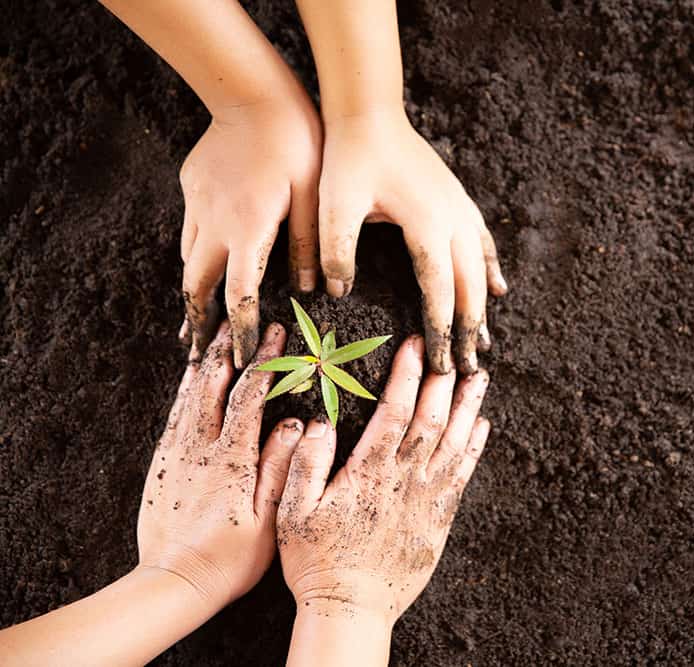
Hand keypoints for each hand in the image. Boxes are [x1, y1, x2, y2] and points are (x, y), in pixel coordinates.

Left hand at [139, 321, 303, 607]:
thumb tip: (296, 423)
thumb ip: (279, 467)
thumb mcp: (268, 519)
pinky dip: (184, 390)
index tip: (277, 335)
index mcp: (231, 459)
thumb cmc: (230, 558)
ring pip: (190, 396)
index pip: (249, 395)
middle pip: (215, 386)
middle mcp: (200, 449)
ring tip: (217, 335)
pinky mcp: (164, 464)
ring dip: (206, 362)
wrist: (175, 582)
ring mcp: (178, 454)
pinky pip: (174, 416)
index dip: (264, 361)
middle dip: (231, 350)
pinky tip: (191, 377)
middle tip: (242, 321)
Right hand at [179, 94, 321, 367]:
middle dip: (197, 324)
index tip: (238, 359)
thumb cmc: (296, 142)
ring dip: (192, 292)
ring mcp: (198, 204)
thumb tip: (314, 288)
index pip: (239, 295)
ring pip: (188, 260)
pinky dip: (196, 255)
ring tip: (195, 322)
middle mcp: (214, 224)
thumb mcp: (313, 197)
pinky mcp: (192, 186)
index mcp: (247, 231)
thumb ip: (310, 244)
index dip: (238, 331)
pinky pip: (191, 230)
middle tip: (198, 357)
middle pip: (196, 286)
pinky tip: (205, 263)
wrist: (253, 91)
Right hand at [277, 335, 490, 625]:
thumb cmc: (316, 559)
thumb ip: (305, 464)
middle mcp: (404, 480)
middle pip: (432, 419)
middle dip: (444, 380)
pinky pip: (463, 475)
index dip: (407, 375)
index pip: (394, 411)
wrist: (351, 607)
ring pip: (455, 442)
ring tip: (480, 377)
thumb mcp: (293, 510)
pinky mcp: (439, 518)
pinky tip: (482, 426)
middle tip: (455, 350)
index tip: (414, 346)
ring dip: (468, 407)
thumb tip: (317, 422)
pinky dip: (474, 448)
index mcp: (368, 472)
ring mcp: (426, 499)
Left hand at [312, 106, 506, 374]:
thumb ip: (336, 249)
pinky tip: (498, 289)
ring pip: (481, 269)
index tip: (443, 364)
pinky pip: (483, 244)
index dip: (441, 331)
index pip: (440, 292)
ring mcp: (460, 209)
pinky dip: (491, 270)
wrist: (370, 112)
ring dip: (482, 308)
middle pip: (469, 288)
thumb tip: (338, 291)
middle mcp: (453, 220)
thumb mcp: (334, 204)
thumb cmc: (349, 157)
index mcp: (428, 226)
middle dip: (468, 330)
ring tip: (485, 342)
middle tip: (468, 368)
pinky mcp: (457, 200)